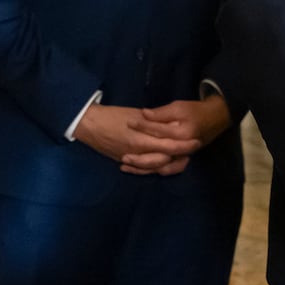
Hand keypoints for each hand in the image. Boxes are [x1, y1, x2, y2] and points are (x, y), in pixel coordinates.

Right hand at [74, 103, 201, 175]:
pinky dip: (153, 168)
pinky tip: (162, 164)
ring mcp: (130, 160)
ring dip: (169, 164)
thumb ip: (154, 123)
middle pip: (165, 160)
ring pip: (155, 167)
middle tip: (192, 150)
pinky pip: (142, 169)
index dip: (184, 145)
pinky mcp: (124, 161)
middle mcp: (138, 154)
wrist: (88, 124)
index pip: (169, 147)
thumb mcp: (135, 114)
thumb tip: (170, 126)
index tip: (196, 141)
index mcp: (142, 140)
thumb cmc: (112, 115)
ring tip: (181, 158)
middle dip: (181, 156)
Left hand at [123, 96, 231, 173]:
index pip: (158, 132)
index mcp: (182, 135)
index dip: (142, 127)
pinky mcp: (180, 159)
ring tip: (124, 165)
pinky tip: (135, 169)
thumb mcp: (179, 107)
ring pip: (160, 168)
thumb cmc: (196, 111)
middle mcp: (182, 149)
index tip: (128, 124)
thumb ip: (161, 113)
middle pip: (158, 158)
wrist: (216, 119)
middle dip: (139, 158)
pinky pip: (164, 169)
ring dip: (142, 169)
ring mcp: (182, 156)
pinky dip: (150, 170)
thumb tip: (144, 114)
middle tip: (122, 156)